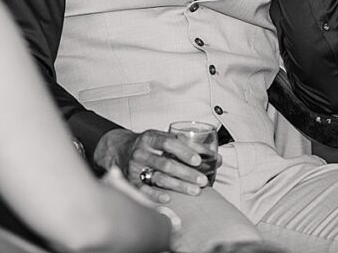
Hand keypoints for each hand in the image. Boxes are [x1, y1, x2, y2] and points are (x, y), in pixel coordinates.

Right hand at [94, 128, 215, 202]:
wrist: (120, 150)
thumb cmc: (149, 145)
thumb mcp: (164, 138)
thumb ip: (189, 146)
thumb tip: (217, 158)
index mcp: (150, 138)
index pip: (168, 143)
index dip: (184, 151)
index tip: (198, 160)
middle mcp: (141, 152)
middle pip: (165, 164)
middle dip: (186, 173)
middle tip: (202, 180)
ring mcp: (135, 168)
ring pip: (158, 178)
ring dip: (178, 185)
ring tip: (195, 190)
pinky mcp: (131, 181)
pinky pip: (143, 190)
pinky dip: (156, 195)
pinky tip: (169, 198)